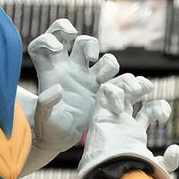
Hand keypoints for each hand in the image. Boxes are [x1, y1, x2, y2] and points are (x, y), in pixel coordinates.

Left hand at [27, 20, 119, 146]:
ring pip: (105, 61)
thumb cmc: (46, 129)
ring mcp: (87, 78)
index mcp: (51, 70)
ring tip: (104, 81)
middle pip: (80, 41)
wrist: (59, 141)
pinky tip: (136, 91)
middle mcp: (70, 69)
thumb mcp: (41, 120)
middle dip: (87, 42)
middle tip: (90, 57)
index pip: (46, 43)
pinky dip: (130, 83)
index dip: (50, 37)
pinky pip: (120, 81)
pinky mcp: (101, 91)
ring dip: (109, 64)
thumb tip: (58, 89)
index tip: (56, 48)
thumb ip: (44, 106)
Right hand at [75, 74, 178, 178]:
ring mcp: (110, 119)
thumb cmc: (130, 177)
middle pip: (130, 95)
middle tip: (149, 90)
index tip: (164, 116)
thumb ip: (169, 161)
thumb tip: (175, 147)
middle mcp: (122, 125)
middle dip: (141, 85)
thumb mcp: (157, 169)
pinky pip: (104, 91)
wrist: (113, 176)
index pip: (147, 112)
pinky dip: (115, 89)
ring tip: (139, 90)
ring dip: (130, 82)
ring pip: (117, 88)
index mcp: (134, 135)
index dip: (159, 107)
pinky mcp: (99, 115)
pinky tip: (122, 103)